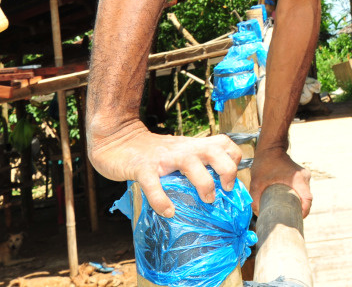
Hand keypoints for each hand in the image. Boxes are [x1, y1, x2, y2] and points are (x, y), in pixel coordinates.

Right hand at [88, 120, 240, 217]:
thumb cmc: (152, 152)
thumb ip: (195, 163)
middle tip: (226, 189)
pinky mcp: (142, 167)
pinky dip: (161, 200)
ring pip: (190, 162)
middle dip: (227, 169)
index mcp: (192, 145)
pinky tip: (168, 211)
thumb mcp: (179, 153)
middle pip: (215, 150)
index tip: (232, 180)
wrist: (117, 140)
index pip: (224, 143)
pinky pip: (153, 184)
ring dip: (203, 182)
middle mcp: (182, 148)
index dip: (234, 158)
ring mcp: (163, 157)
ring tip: (207, 200)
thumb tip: (216, 189)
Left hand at [250, 148, 311, 216]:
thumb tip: (257, 213)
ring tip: (289, 213)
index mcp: (298, 180)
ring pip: (305, 195)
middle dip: (300, 210)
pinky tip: (289, 203)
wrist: (271, 147)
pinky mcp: (302, 176)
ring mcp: (305, 176)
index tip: (296, 219)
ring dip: (299, 203)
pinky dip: (298, 197)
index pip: (307, 199)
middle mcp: (305, 178)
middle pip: (307, 199)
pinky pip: (303, 190)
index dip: (304, 212)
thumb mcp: (257, 182)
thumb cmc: (265, 163)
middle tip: (290, 219)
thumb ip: (255, 198)